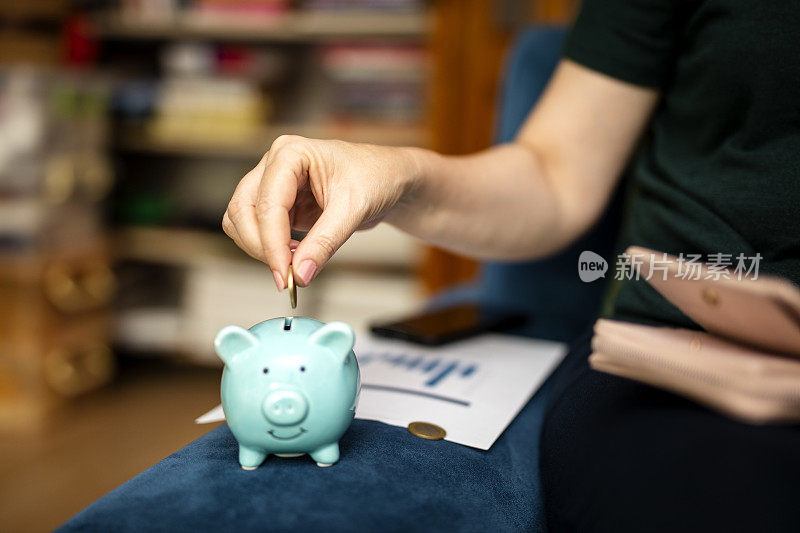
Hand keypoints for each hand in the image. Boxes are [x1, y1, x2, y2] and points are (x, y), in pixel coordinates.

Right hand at [222, 135, 419, 289]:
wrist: (392, 180)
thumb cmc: (378, 177)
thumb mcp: (354, 208)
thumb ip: (325, 242)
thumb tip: (301, 274)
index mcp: (291, 153)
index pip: (268, 203)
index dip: (272, 243)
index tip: (286, 274)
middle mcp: (275, 165)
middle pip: (243, 210)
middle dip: (261, 246)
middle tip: (287, 275)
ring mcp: (274, 185)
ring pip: (243, 221)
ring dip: (262, 248)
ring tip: (295, 263)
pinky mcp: (280, 205)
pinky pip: (259, 230)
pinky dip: (270, 249)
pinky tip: (297, 257)